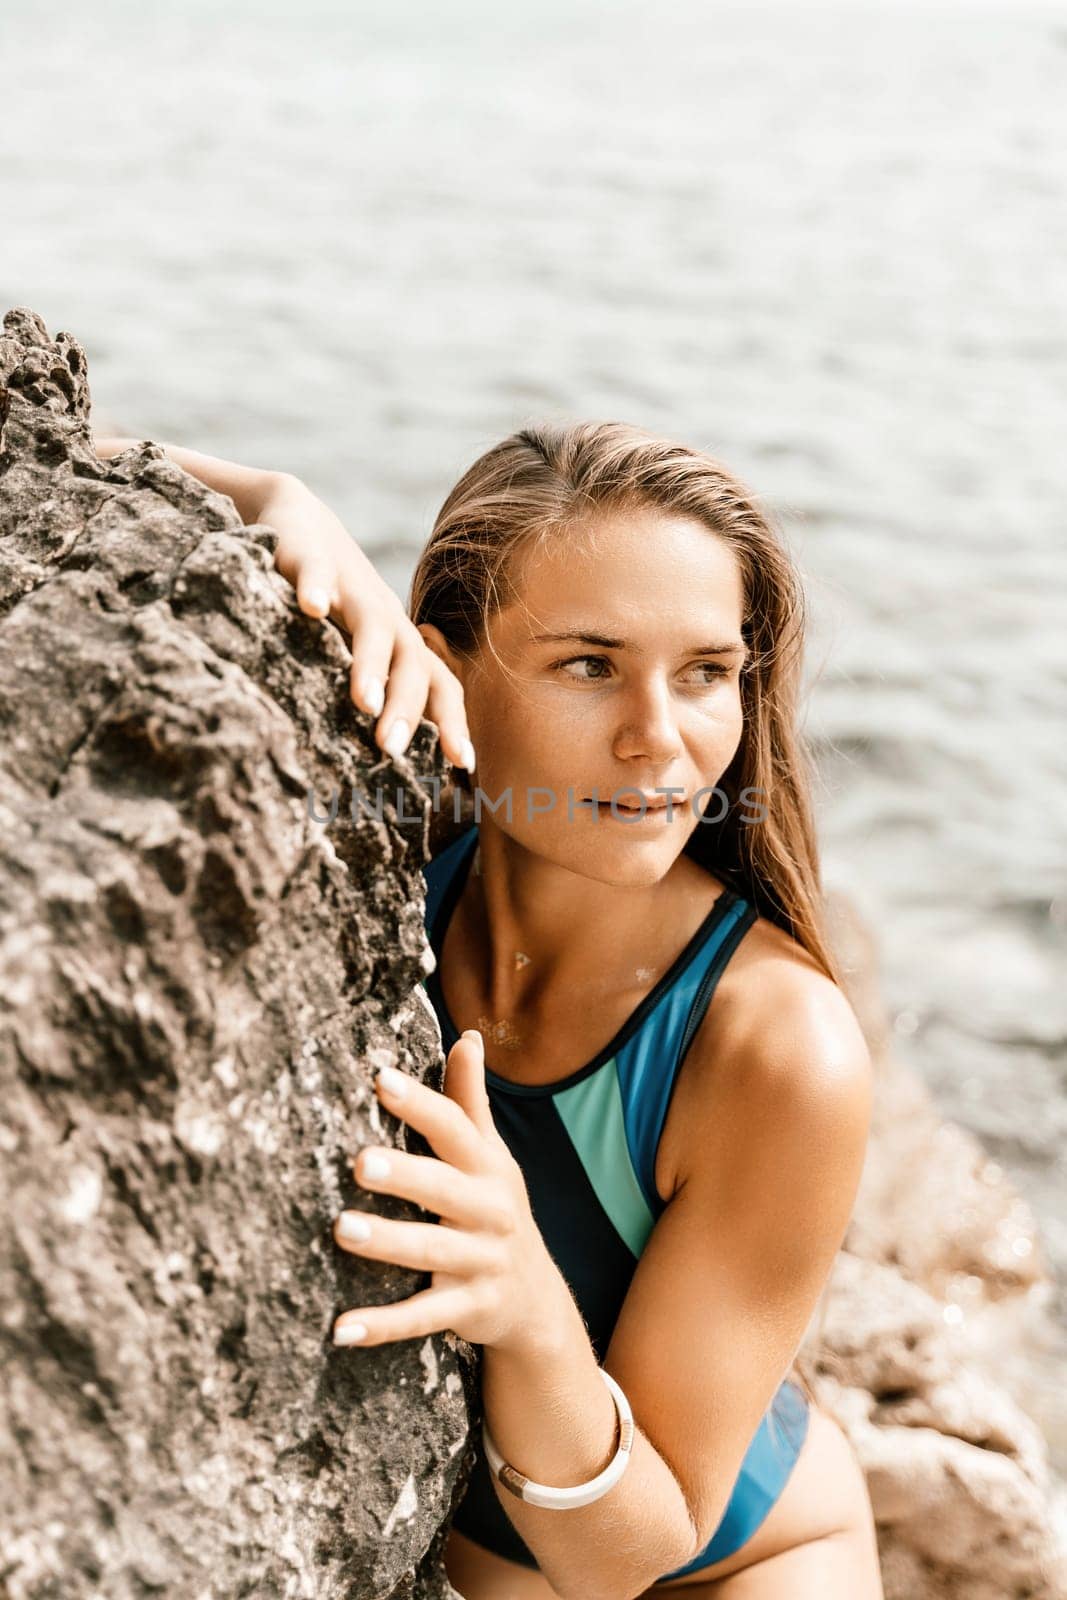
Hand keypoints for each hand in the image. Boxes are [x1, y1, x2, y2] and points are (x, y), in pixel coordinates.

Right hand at [263, 474, 475, 772]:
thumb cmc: (335, 602)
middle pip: (409, 664)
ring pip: (371, 626)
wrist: (299, 520)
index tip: (462, 764)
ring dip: (371, 664)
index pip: (438, 686)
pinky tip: (311, 608)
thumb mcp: (358, 649)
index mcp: (400, 645)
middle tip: (391, 749)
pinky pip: (316, 572)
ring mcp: (351, 588)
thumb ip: (374, 694)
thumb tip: (386, 763)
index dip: (452, 722)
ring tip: (365, 701)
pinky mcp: (309, 558)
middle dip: (405, 708)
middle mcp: (384, 618)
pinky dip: (316, 588)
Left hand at [331, 1030, 560, 1356]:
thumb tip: (467, 1036)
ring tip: (341, 1230)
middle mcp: (490, 1211)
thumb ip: (470, 1100)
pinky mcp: (470, 1309)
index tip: (378, 1080)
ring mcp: (483, 1263)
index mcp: (489, 1167)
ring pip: (432, 1252)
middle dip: (404, 1175)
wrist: (536, 1302)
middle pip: (444, 1189)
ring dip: (388, 1242)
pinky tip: (341, 1328)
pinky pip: (424, 1317)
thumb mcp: (490, 1157)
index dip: (418, 1104)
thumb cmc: (493, 1209)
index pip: (454, 1128)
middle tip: (359, 1162)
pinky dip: (383, 1324)